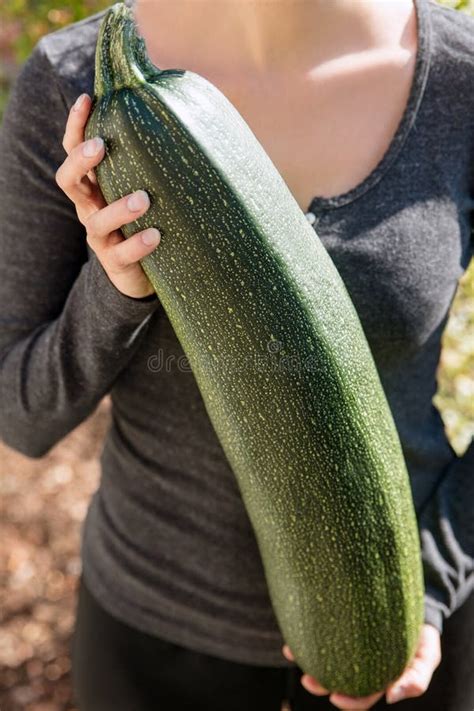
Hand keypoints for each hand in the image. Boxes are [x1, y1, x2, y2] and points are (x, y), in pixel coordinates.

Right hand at [55, 92, 160, 298]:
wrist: (144, 272)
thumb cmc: (146, 218)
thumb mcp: (143, 186)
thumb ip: (148, 160)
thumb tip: (176, 109)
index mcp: (94, 186)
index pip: (74, 151)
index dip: (75, 126)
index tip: (86, 100)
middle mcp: (90, 208)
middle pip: (69, 181)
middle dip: (81, 161)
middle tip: (101, 146)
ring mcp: (101, 237)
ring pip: (97, 221)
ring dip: (118, 208)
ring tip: (143, 199)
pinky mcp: (116, 263)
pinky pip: (122, 254)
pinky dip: (138, 244)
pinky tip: (155, 235)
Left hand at [282, 624, 440, 708]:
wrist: (417, 605)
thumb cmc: (422, 635)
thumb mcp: (428, 656)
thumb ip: (416, 679)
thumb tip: (391, 696)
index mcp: (380, 679)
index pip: (362, 696)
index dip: (349, 701)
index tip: (334, 697)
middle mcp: (363, 667)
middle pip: (339, 680)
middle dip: (321, 684)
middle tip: (307, 680)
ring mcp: (351, 647)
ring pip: (326, 658)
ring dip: (308, 659)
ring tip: (292, 653)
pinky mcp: (343, 625)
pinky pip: (324, 633)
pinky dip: (308, 634)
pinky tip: (296, 631)